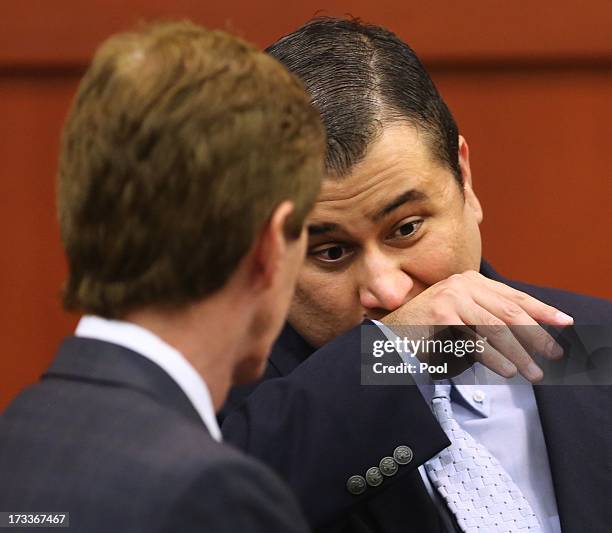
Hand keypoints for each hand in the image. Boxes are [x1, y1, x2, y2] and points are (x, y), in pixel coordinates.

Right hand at [381, 271, 572, 381]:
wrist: (390, 335)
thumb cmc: (429, 330)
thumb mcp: (462, 315)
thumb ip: (489, 315)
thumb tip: (532, 330)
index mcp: (469, 280)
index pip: (513, 295)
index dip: (542, 310)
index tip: (565, 321)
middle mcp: (462, 284)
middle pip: (510, 311)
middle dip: (537, 334)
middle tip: (554, 353)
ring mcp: (451, 299)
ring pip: (497, 328)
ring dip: (519, 353)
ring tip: (533, 372)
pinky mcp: (441, 317)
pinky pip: (476, 341)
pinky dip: (495, 359)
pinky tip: (507, 370)